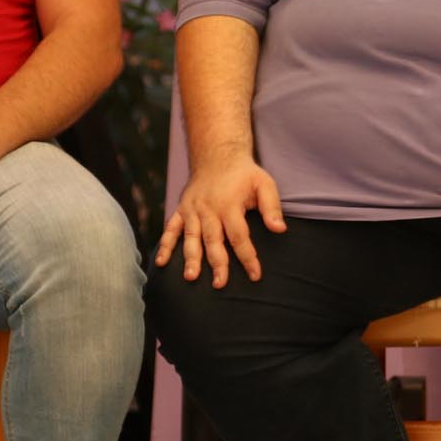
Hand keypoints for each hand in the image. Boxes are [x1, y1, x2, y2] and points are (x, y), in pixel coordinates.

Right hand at [157, 157, 284, 287]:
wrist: (217, 155)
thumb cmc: (245, 174)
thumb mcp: (264, 184)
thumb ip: (272, 207)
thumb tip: (280, 230)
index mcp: (229, 204)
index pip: (239, 236)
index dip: (247, 257)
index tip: (255, 275)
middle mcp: (208, 209)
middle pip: (213, 240)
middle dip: (217, 263)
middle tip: (220, 284)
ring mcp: (192, 210)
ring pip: (191, 237)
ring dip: (190, 257)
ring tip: (191, 277)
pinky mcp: (181, 209)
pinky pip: (171, 229)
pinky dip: (165, 245)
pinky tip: (160, 263)